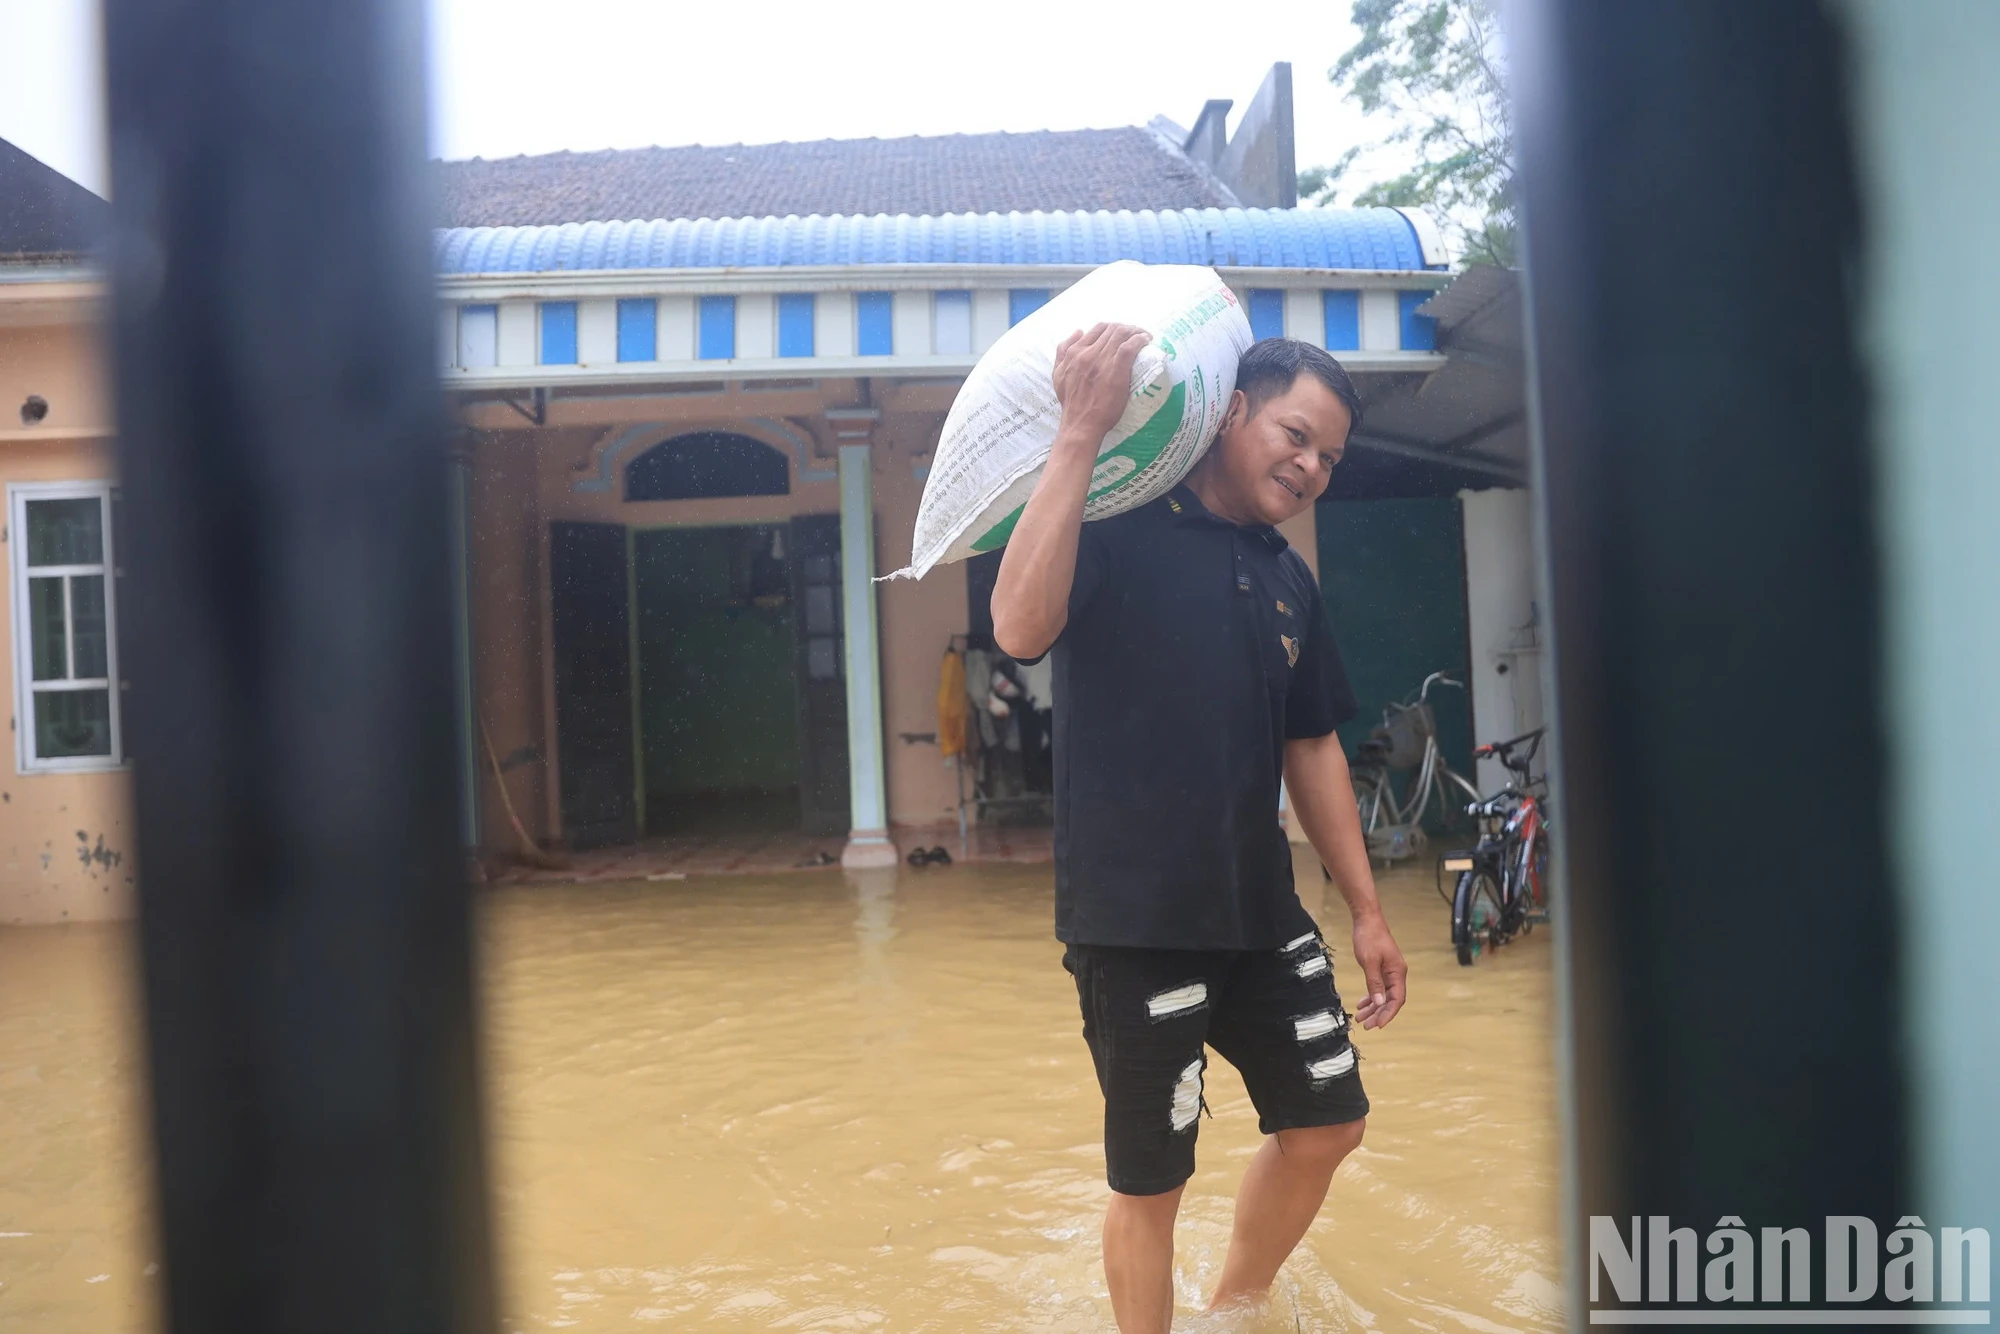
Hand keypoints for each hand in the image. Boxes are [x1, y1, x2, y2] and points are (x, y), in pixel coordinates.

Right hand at [1051, 322, 1150, 447]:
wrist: (1080, 423)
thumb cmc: (1070, 403)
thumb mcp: (1058, 374)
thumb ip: (1063, 351)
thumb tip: (1078, 331)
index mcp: (1074, 352)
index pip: (1098, 329)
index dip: (1113, 328)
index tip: (1122, 334)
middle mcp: (1087, 352)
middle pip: (1112, 329)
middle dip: (1127, 328)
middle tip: (1137, 335)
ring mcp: (1102, 360)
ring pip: (1121, 334)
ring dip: (1136, 331)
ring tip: (1144, 336)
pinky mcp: (1116, 369)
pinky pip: (1129, 346)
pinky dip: (1139, 339)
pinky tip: (1145, 340)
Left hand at [1350, 912, 1406, 1029]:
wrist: (1367, 920)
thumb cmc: (1369, 937)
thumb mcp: (1369, 961)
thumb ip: (1374, 983)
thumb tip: (1379, 1003)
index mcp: (1398, 972)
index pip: (1397, 999)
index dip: (1388, 1013)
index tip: (1378, 1025)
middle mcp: (1396, 974)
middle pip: (1390, 1000)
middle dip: (1379, 1014)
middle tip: (1366, 1025)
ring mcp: (1389, 972)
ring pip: (1383, 996)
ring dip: (1373, 1008)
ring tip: (1361, 1018)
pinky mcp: (1381, 969)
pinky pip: (1378, 988)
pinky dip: (1370, 997)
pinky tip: (1362, 1004)